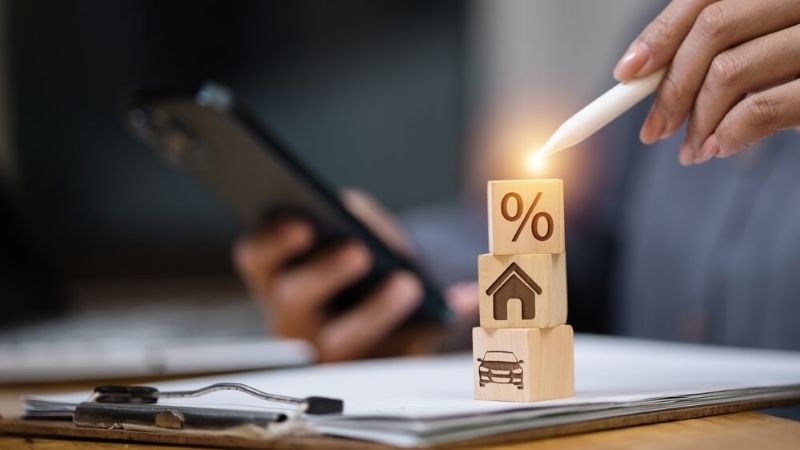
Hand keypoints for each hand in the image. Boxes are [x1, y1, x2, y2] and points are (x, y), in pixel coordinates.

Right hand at [233, 189, 476, 361]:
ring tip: (408, 285)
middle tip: (358, 251)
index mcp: (277, 274)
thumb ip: (356, 218)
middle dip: (324, 273)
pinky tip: (458, 301)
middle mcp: (292, 317)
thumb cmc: (362, 257)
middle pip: (295, 298)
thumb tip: (359, 212)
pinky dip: (429, 327)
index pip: (256, 256)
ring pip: (341, 341)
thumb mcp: (356, 230)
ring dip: (375, 312)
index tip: (302, 223)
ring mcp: (330, 350)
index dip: (272, 242)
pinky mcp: (374, 368)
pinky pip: (398, 353)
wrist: (394, 301)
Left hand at [613, 0, 799, 164]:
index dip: (660, 34)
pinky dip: (729, 134)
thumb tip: (641, 74)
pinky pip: (763, 107)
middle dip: (671, 87)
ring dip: (697, 121)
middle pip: (713, 29)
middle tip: (654, 131)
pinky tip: (718, 149)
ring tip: (692, 150)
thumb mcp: (766, 45)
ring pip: (730, 70)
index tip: (626, 74)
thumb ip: (720, 46)